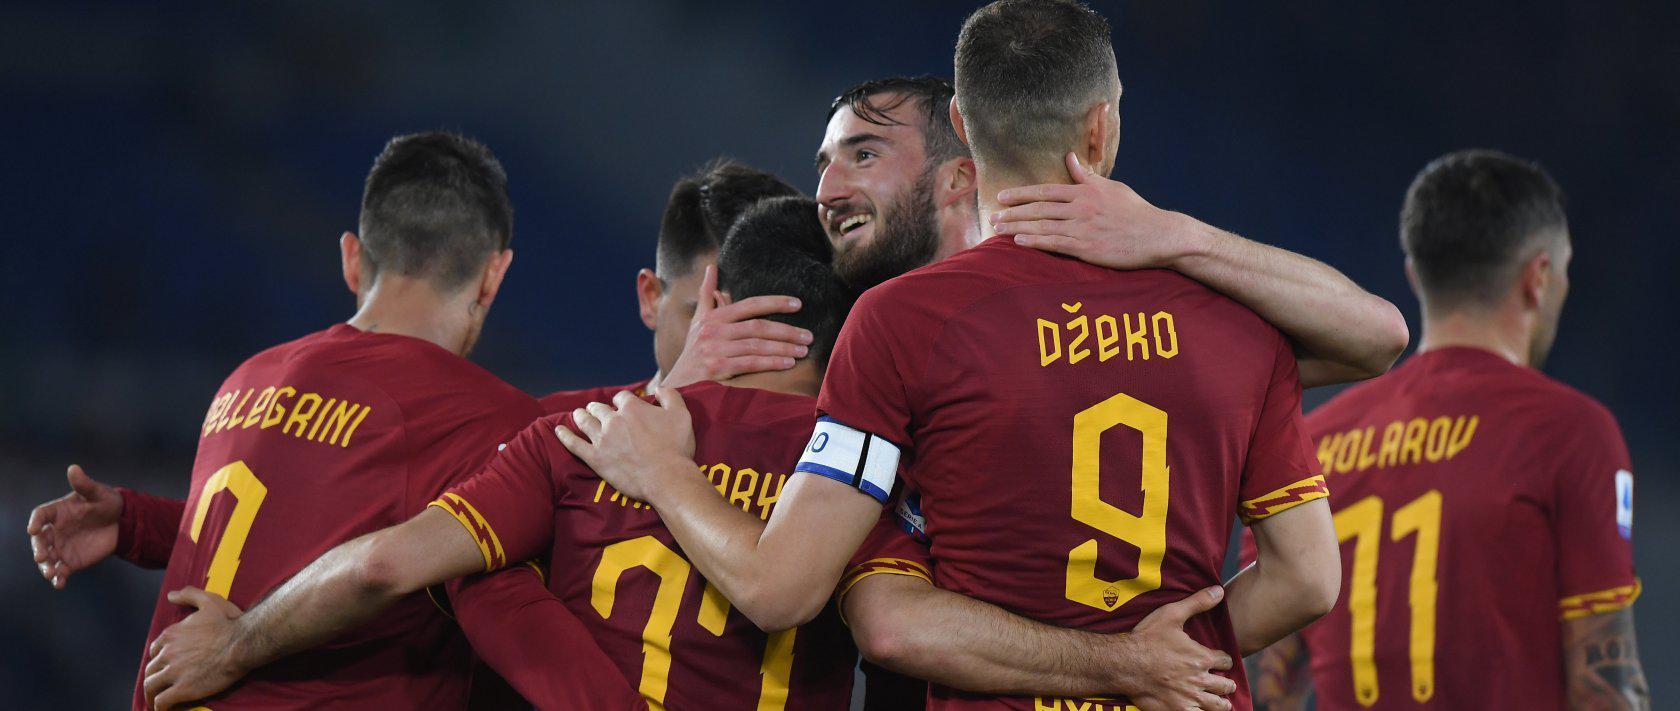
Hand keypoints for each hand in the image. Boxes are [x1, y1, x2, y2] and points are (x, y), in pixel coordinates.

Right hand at [27, 464, 121, 588]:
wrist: (123, 523)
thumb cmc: (107, 503)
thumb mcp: (98, 493)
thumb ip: (84, 484)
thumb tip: (73, 468)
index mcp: (56, 512)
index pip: (40, 515)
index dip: (36, 522)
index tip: (34, 529)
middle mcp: (54, 530)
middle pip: (39, 540)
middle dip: (38, 548)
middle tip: (41, 555)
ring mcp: (60, 547)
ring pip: (47, 559)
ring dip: (45, 567)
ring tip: (50, 573)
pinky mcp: (70, 561)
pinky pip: (60, 571)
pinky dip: (58, 578)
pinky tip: (59, 584)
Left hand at [144, 587, 249, 709]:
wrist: (243, 643)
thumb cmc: (230, 622)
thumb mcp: (210, 601)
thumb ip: (189, 595)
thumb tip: (171, 595)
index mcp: (171, 635)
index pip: (155, 650)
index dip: (160, 659)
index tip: (166, 665)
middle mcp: (168, 653)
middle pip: (150, 669)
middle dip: (153, 678)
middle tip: (159, 685)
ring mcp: (174, 672)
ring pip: (150, 686)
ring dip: (151, 695)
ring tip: (156, 701)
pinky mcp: (182, 689)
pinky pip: (162, 702)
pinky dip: (159, 708)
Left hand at [557, 387, 696, 501]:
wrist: (667, 477)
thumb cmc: (677, 447)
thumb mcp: (682, 415)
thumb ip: (670, 396)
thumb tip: (659, 388)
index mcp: (633, 408)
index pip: (622, 397)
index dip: (623, 400)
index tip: (624, 405)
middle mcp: (613, 420)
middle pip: (600, 408)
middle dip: (598, 407)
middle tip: (596, 409)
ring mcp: (602, 439)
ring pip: (585, 422)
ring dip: (581, 416)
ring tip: (579, 414)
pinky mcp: (595, 458)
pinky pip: (574, 445)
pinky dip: (565, 436)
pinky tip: (558, 431)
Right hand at [661, 265, 811, 388]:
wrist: (676, 384)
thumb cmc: (693, 351)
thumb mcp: (698, 321)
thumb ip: (707, 295)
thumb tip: (712, 267)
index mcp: (713, 317)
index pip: (749, 305)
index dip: (775, 303)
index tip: (798, 304)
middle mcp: (713, 331)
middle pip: (757, 326)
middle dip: (786, 331)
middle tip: (808, 336)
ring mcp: (714, 350)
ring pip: (756, 346)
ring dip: (783, 348)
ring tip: (803, 350)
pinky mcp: (716, 370)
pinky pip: (749, 364)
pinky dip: (771, 362)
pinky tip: (788, 363)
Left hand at [994, 152, 1210, 270]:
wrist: (1158, 235)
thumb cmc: (1135, 211)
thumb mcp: (1111, 187)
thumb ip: (1086, 176)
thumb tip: (1070, 158)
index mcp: (1085, 191)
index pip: (1045, 190)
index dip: (1021, 193)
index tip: (1002, 196)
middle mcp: (1080, 207)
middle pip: (1038, 208)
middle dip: (1012, 211)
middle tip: (993, 215)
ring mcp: (1083, 227)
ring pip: (1042, 225)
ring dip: (1017, 227)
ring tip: (998, 229)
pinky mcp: (1087, 248)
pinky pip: (1055, 243)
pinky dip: (1035, 242)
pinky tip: (1019, 242)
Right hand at [1113, 586, 1237, 710]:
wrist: (1124, 664)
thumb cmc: (1147, 639)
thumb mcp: (1171, 614)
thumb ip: (1198, 603)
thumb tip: (1219, 591)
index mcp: (1202, 657)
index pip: (1226, 661)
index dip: (1223, 660)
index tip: (1219, 660)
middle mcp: (1201, 680)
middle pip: (1226, 685)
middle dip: (1225, 683)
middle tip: (1222, 682)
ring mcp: (1190, 698)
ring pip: (1218, 705)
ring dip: (1221, 702)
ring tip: (1220, 701)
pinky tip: (1200, 709)